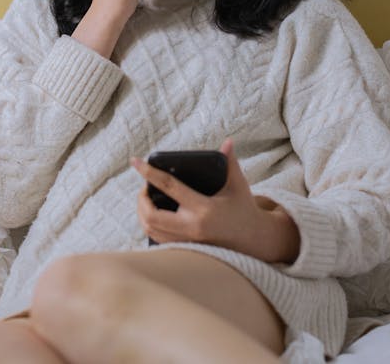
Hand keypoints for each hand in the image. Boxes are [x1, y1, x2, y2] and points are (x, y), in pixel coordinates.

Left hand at [130, 138, 301, 263]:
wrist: (254, 240)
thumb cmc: (244, 209)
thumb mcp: (238, 185)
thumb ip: (230, 163)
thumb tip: (227, 142)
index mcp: (204, 208)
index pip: (169, 187)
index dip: (149, 173)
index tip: (135, 161)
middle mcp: (192, 227)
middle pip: (151, 215)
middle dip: (141, 199)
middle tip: (144, 188)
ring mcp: (187, 241)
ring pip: (151, 229)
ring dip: (142, 213)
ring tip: (147, 199)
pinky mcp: (186, 249)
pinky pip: (157, 239)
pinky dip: (150, 225)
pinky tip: (152, 214)